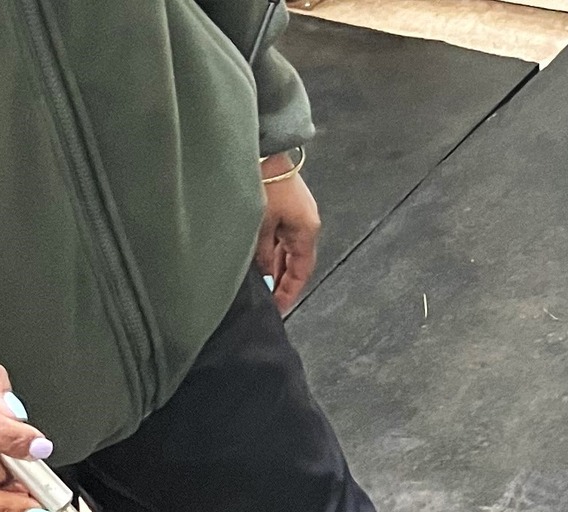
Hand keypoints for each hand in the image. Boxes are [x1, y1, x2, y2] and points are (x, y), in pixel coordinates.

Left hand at [256, 161, 320, 311]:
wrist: (264, 146)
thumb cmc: (264, 182)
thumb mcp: (261, 225)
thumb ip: (263, 254)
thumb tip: (264, 276)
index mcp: (306, 230)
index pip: (301, 271)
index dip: (290, 292)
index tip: (279, 308)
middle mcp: (307, 224)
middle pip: (296, 262)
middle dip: (282, 281)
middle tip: (268, 300)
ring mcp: (298, 214)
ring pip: (288, 249)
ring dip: (276, 266)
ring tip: (263, 284)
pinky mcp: (288, 204)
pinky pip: (283, 235)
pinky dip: (273, 249)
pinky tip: (261, 259)